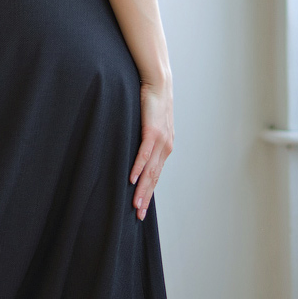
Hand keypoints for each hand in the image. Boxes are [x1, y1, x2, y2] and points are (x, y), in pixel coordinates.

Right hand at [129, 81, 172, 220]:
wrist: (159, 83)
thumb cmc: (152, 102)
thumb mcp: (150, 125)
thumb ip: (145, 140)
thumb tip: (135, 151)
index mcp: (165, 147)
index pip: (155, 175)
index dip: (148, 192)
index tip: (141, 208)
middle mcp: (165, 147)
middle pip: (153, 177)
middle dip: (145, 197)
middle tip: (137, 215)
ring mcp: (160, 141)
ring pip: (150, 170)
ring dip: (142, 189)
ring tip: (135, 204)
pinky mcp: (152, 132)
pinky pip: (144, 154)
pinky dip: (138, 168)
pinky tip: (131, 179)